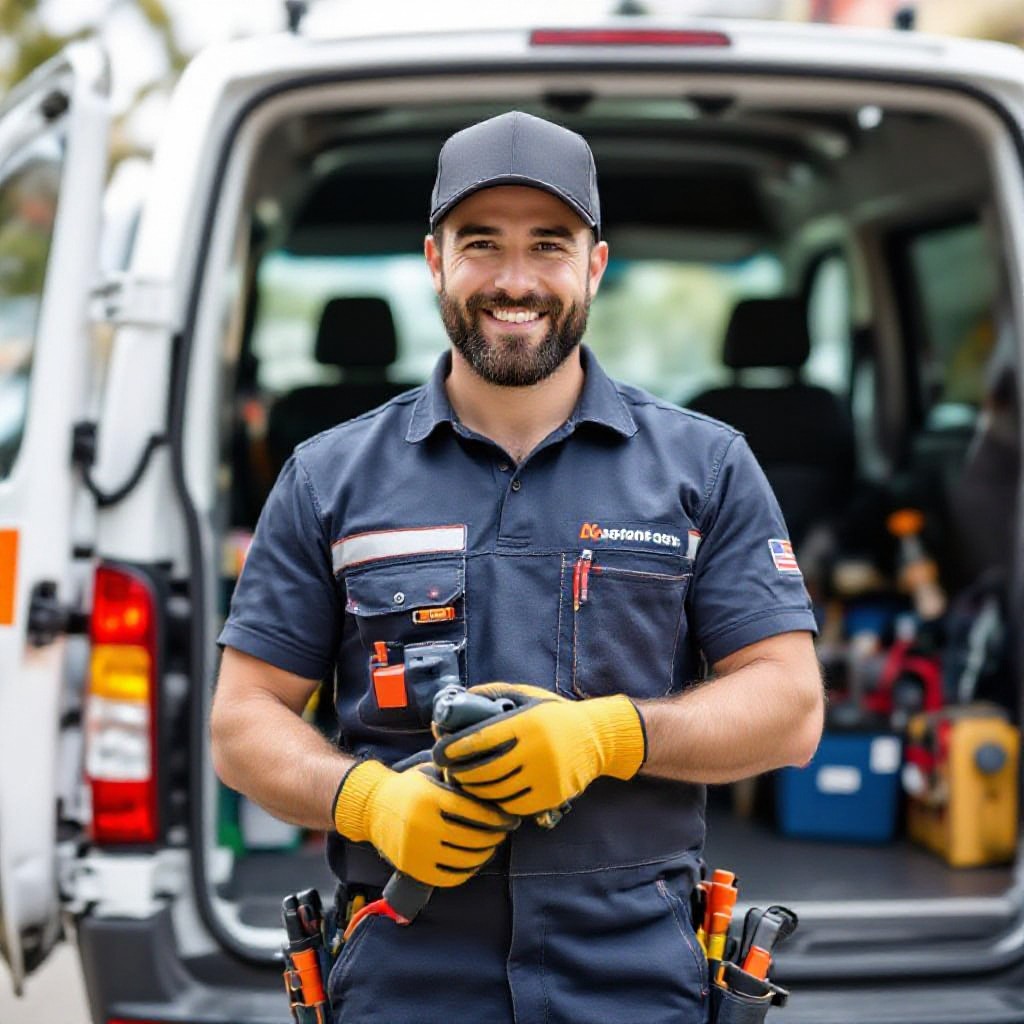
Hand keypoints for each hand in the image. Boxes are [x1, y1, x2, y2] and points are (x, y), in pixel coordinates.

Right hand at [333, 760, 517, 887]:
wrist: (373, 809)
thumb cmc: (410, 788)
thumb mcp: (430, 774)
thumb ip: (457, 780)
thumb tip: (493, 782)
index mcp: (430, 798)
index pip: (475, 813)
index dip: (498, 818)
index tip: (510, 820)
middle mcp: (422, 825)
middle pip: (473, 838)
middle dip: (494, 837)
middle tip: (503, 834)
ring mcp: (417, 850)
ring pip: (464, 859)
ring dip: (484, 855)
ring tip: (491, 846)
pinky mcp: (413, 869)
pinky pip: (449, 877)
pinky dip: (466, 871)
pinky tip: (473, 861)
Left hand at [433, 683, 646, 816]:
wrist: (597, 737)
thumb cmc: (555, 714)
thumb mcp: (528, 696)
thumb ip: (495, 693)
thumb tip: (461, 696)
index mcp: (526, 723)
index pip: (479, 739)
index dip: (454, 748)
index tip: (439, 752)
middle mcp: (535, 750)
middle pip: (485, 770)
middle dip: (461, 773)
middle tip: (449, 771)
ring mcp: (545, 776)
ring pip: (497, 791)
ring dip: (475, 790)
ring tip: (466, 783)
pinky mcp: (552, 795)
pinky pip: (514, 805)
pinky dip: (497, 802)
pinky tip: (490, 794)